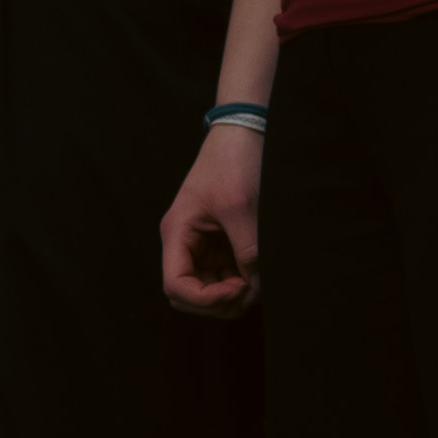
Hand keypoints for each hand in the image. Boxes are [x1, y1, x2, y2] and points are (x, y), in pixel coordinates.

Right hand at [160, 125, 265, 315]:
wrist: (244, 135)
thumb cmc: (233, 164)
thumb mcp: (241, 208)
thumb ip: (247, 250)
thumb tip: (256, 284)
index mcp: (177, 234)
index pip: (176, 286)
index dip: (205, 299)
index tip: (239, 289)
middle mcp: (185, 244)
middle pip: (189, 295)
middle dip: (218, 302)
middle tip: (251, 290)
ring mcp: (203, 246)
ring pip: (209, 290)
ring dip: (233, 295)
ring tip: (260, 281)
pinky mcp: (222, 244)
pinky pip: (226, 275)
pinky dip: (243, 282)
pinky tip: (260, 273)